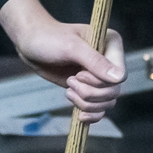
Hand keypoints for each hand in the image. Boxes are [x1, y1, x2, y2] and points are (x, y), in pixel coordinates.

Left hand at [0, 0, 125, 122]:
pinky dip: (90, 113)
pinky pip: (99, 108)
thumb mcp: (71, 48)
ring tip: (69, 90)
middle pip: (113, 91)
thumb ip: (95, 62)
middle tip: (70, 81)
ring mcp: (100, 76)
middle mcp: (110, 61)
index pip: (120, 75)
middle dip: (90, 93)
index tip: (79, 74)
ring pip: (107, 102)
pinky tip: (79, 114)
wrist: (32, 44)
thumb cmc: (50, 39)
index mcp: (112, 44)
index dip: (100, 81)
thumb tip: (119, 78)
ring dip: (86, 103)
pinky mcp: (89, 87)